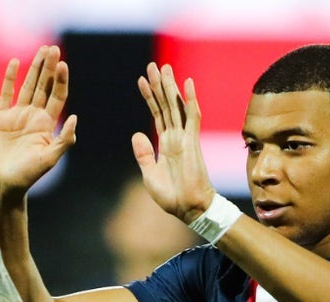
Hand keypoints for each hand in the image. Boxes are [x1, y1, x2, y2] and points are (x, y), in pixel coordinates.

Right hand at [0, 45, 77, 194]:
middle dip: (48, 68)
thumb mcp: (49, 159)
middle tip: (53, 48)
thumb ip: (63, 140)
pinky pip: (5, 93)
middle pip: (43, 86)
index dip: (60, 80)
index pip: (57, 96)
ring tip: (41, 50)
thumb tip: (75, 118)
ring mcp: (17, 115)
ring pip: (27, 86)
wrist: (2, 185)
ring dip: (34, 68)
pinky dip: (9, 78)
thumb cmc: (27, 176)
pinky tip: (15, 63)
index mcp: (47, 125)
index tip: (63, 64)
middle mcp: (34, 117)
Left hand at [131, 63, 217, 223]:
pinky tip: (188, 83)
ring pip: (177, 106)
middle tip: (154, 65)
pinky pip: (192, 116)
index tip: (142, 81)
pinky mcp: (192, 142)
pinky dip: (190, 99)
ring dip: (171, 86)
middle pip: (166, 105)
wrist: (188, 208)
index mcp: (166, 144)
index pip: (157, 115)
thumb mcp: (150, 174)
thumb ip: (144, 154)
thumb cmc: (171, 196)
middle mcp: (176, 137)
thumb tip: (137, 134)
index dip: (150, 98)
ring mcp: (185, 138)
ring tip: (165, 68)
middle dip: (159, 85)